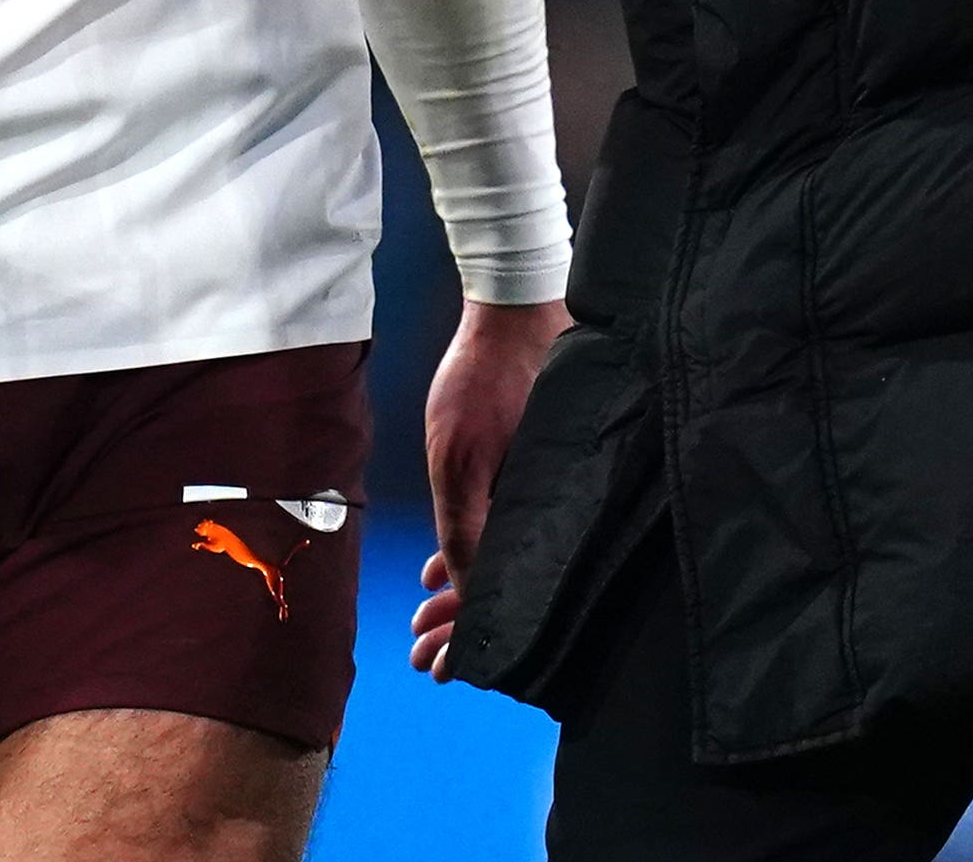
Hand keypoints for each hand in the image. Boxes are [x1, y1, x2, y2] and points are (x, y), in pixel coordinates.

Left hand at [412, 295, 569, 678]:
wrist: (516, 306)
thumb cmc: (488, 377)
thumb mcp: (460, 456)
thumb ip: (464, 527)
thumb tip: (463, 589)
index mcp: (540, 509)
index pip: (503, 594)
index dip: (468, 635)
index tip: (440, 666)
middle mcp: (549, 503)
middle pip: (505, 584)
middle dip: (459, 624)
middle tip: (423, 656)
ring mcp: (544, 484)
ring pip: (503, 557)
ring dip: (463, 592)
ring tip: (425, 617)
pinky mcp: (538, 466)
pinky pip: (509, 525)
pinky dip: (477, 551)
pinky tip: (444, 568)